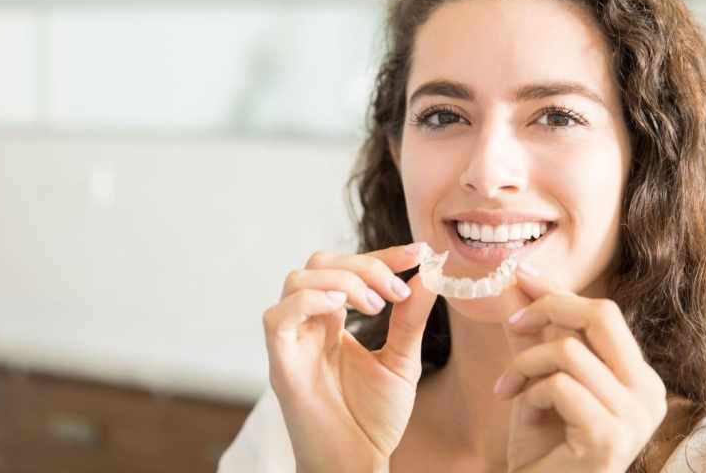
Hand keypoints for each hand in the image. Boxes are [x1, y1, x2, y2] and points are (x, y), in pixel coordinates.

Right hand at [262, 242, 438, 471]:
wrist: (357, 464)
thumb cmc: (373, 419)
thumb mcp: (402, 360)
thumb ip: (410, 319)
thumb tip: (428, 275)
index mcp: (333, 321)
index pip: (349, 269)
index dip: (382, 255)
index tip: (418, 253)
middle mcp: (308, 325)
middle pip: (320, 264)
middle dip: (364, 265)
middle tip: (396, 291)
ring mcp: (292, 342)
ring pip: (297, 280)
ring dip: (342, 281)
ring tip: (376, 306)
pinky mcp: (280, 364)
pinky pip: (277, 316)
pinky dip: (309, 301)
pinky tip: (341, 310)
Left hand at [497, 265, 667, 472]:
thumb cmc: (543, 448)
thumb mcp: (538, 380)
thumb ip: (534, 335)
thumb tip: (518, 282)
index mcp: (639, 378)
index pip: (604, 314)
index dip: (559, 291)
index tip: (521, 275)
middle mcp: (648, 394)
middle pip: (602, 315)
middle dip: (549, 307)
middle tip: (512, 323)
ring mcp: (635, 418)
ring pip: (569, 351)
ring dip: (524, 366)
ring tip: (508, 389)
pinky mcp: (609, 437)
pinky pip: (559, 386)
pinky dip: (529, 394)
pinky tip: (522, 414)